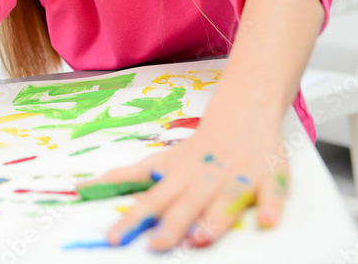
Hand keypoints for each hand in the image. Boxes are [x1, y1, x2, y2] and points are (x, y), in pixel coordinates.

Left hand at [82, 118, 288, 249]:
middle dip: (172, 223)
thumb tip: (83, 188)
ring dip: (215, 219)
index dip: (131, 219)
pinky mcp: (269, 176)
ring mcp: (237, 176)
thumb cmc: (196, 149)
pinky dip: (271, 205)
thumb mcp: (158, 161)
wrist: (242, 113)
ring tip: (201, 239)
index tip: (113, 238)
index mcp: (177, 176)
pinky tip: (267, 222)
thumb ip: (125, 178)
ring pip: (225, 199)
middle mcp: (204, 177)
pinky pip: (273, 192)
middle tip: (158, 244)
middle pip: (186, 203)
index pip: (150, 200)